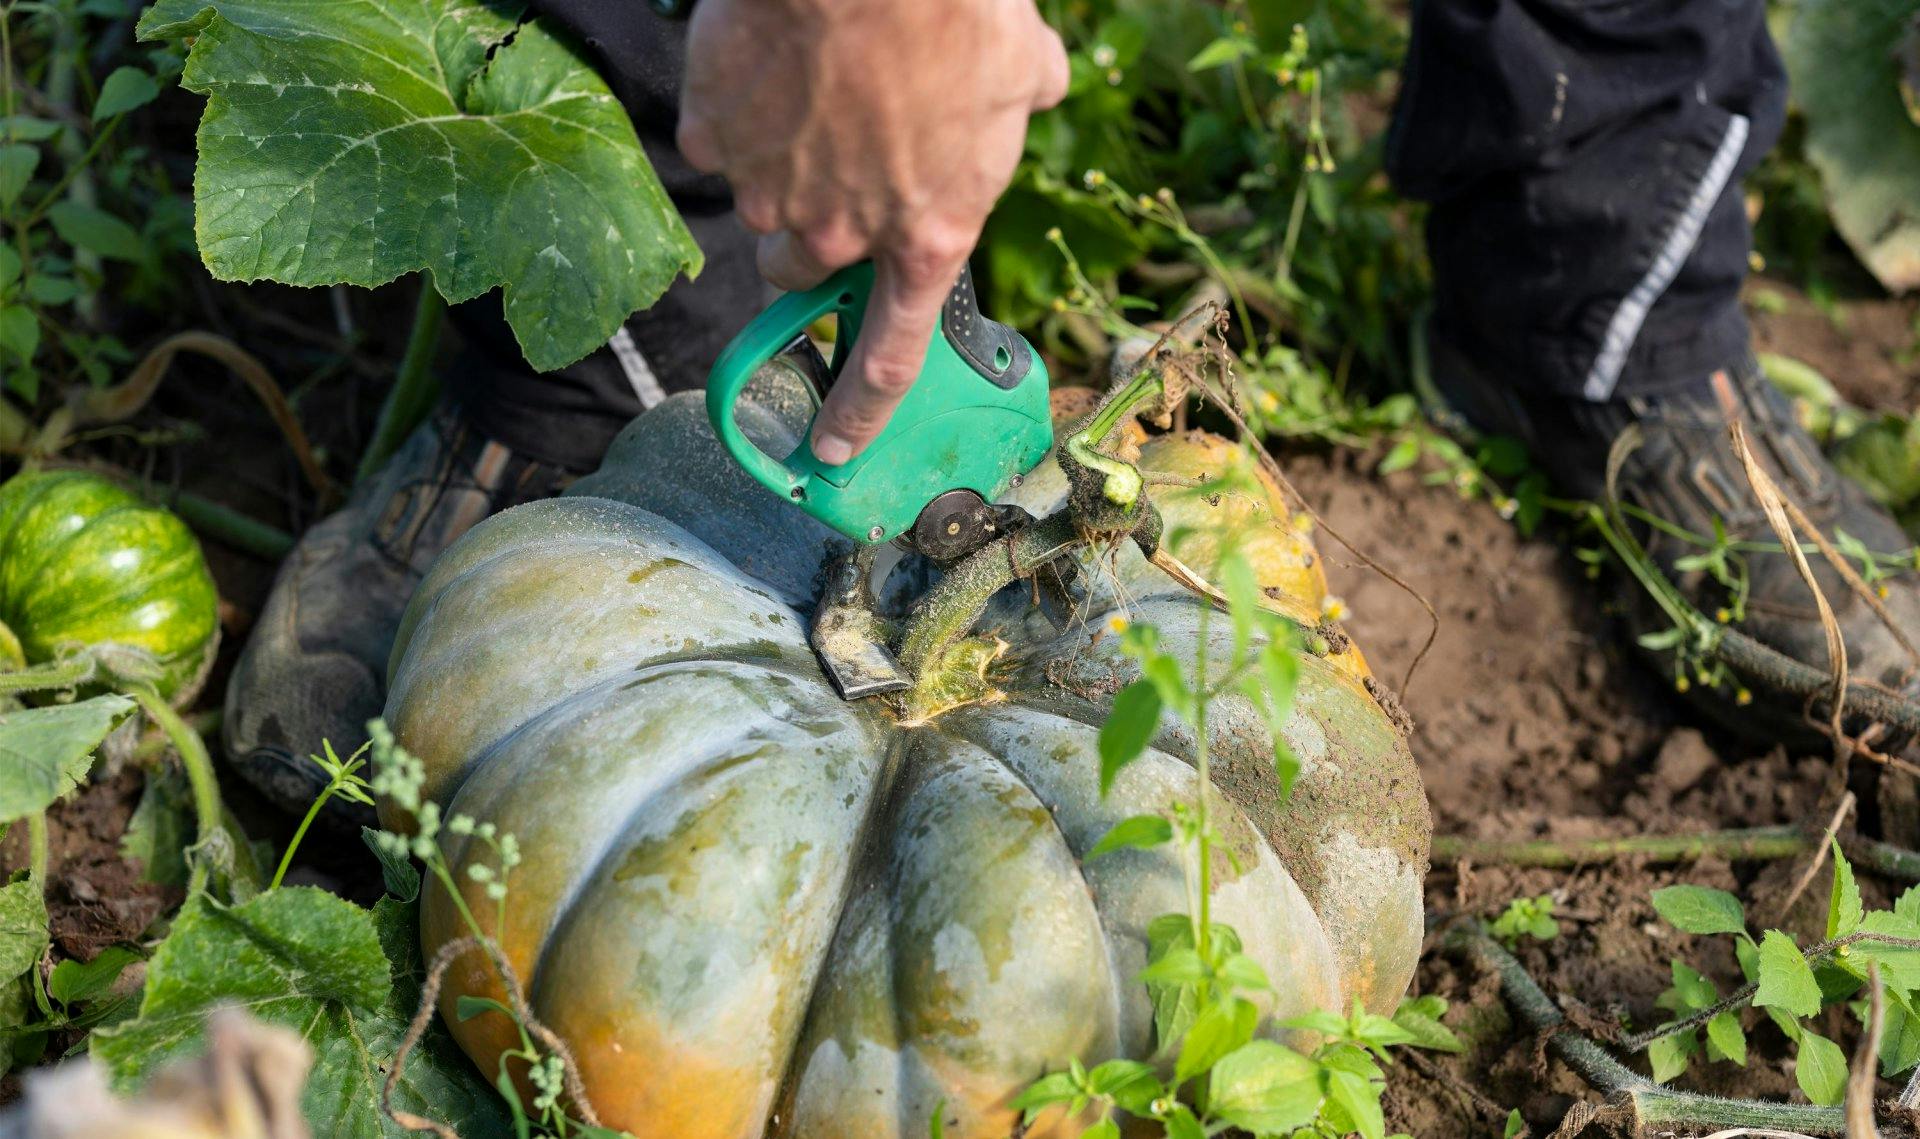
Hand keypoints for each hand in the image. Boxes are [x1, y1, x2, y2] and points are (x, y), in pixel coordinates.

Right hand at [678, 0, 1067, 462]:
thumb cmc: (957, 10)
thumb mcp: (1024, 65)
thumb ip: (1031, 97)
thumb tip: (1044, 84)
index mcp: (928, 237)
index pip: (890, 361)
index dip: (858, 415)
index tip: (833, 449)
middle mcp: (842, 232)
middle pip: (804, 272)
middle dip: (811, 241)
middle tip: (831, 179)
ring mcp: (770, 186)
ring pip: (762, 207)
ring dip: (781, 173)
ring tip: (813, 93)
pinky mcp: (714, 133)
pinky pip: (720, 141)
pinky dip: (739, 114)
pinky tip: (773, 62)